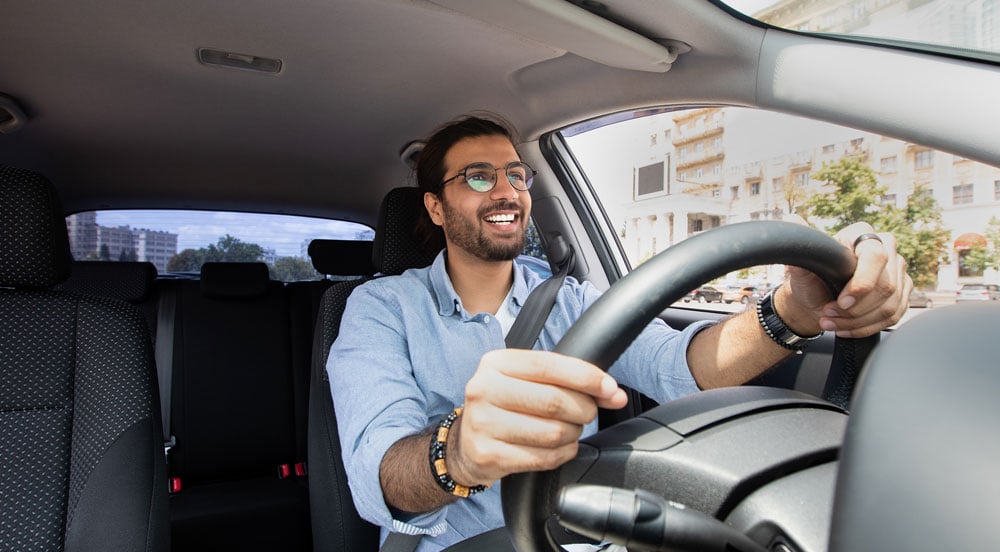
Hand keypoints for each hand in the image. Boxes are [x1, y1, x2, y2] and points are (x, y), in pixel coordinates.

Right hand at [446, 349, 626, 486]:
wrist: (464, 444)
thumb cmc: (504, 406)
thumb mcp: (524, 381)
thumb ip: (565, 380)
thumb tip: (613, 392)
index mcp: (495, 363)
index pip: (549, 365)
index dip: (586, 377)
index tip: (610, 389)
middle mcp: (484, 389)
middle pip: (554, 400)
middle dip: (583, 409)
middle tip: (587, 413)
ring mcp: (483, 424)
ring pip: (552, 432)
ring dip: (573, 434)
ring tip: (569, 431)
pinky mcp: (487, 455)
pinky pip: (543, 458)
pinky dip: (562, 454)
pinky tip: (559, 448)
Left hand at [781, 222, 911, 337]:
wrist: (814, 299)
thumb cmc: (810, 279)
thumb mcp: (800, 265)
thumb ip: (801, 247)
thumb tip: (793, 221)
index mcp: (862, 234)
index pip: (876, 257)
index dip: (862, 284)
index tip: (842, 302)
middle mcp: (886, 248)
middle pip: (886, 286)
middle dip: (854, 309)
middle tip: (828, 314)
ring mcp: (897, 271)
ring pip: (890, 305)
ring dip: (858, 321)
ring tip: (832, 323)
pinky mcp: (902, 292)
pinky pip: (893, 316)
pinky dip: (867, 327)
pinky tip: (846, 328)